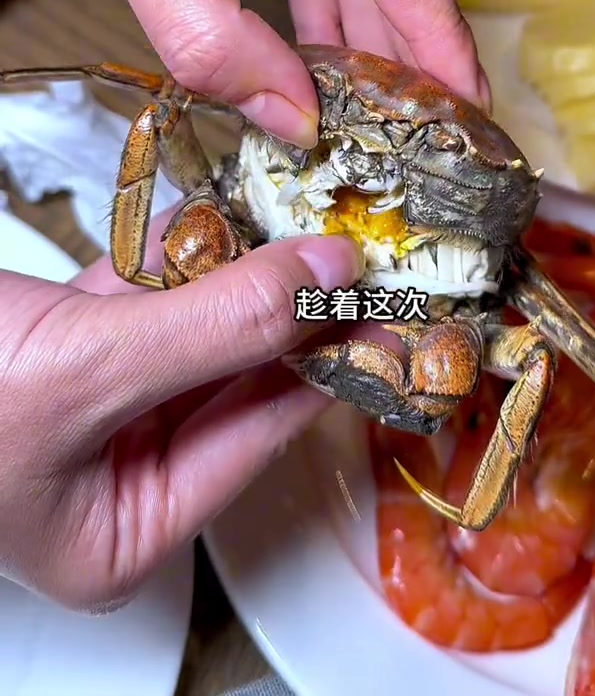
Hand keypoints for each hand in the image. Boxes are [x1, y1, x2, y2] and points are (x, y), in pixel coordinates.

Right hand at [0, 209, 361, 609]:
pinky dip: (173, 249)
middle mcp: (114, 474)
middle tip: (350, 253)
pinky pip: (140, 293)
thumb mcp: (90, 373)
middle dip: (285, 309)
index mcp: (126, 531)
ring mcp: (89, 406)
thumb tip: (323, 280)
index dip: (328, 365)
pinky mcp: (63, 344)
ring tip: (294, 221)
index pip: (258, 436)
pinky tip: (216, 212)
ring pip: (191, 329)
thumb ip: (216, 328)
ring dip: (234, 270)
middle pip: (231, 380)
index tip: (384, 309)